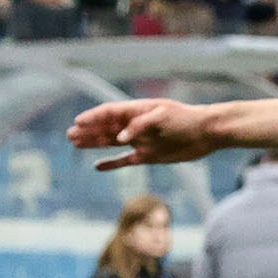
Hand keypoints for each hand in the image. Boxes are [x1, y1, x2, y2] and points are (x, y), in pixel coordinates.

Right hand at [69, 97, 217, 170]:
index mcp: (138, 111)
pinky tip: (97, 166)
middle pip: (106, 128)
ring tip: (75, 144)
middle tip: (70, 135)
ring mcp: (141, 141)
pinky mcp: (149, 156)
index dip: (93, 117)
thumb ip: (141, 125)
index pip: (110, 113)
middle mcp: (136, 126)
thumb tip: (121, 137)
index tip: (77, 122)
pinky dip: (112, 163)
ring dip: (94, 143)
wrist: (207, 133)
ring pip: (111, 143)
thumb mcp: (164, 116)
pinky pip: (126, 160)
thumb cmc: (186, 119)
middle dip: (88, 131)